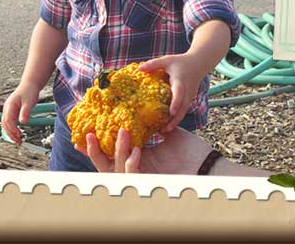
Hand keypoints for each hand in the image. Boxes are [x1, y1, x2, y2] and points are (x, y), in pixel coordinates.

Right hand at [0, 84, 39, 145]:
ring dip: (11, 133)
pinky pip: (10, 123)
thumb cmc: (29, 92)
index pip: (8, 120)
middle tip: (18, 142)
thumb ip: (25, 112)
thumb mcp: (29, 101)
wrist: (30, 85)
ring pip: (6, 125)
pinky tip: (18, 134)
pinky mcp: (12, 112)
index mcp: (9, 105)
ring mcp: (9, 111)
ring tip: (18, 141)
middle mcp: (7, 109)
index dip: (12, 129)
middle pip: (5, 124)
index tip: (19, 135)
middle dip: (10, 134)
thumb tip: (23, 122)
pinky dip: (13, 130)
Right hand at [76, 128, 217, 174]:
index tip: (85, 134)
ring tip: (119, 136)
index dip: (98, 145)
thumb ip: (157, 125)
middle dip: (93, 152)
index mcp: (140, 158)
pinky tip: (137, 152)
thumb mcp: (172, 135)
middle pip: (106, 163)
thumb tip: (146, 110)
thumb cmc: (194, 153)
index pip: (113, 151)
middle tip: (85, 137)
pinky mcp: (150, 184)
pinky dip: (132, 164)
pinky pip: (133, 177)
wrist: (209, 167)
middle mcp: (137, 168)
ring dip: (115, 153)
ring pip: (115, 171)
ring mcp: (142, 178)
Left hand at [139, 52, 210, 132]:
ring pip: (184, 111)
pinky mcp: (189, 100)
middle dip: (175, 119)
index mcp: (180, 81)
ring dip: (176, 122)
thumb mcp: (166, 60)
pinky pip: (183, 110)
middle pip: (182, 108)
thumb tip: (139, 68)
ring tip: (164, 132)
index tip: (171, 112)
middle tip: (165, 130)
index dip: (175, 102)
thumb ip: (153, 64)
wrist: (198, 64)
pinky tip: (168, 126)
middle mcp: (187, 91)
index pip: (179, 93)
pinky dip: (177, 118)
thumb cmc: (179, 62)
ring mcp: (189, 97)